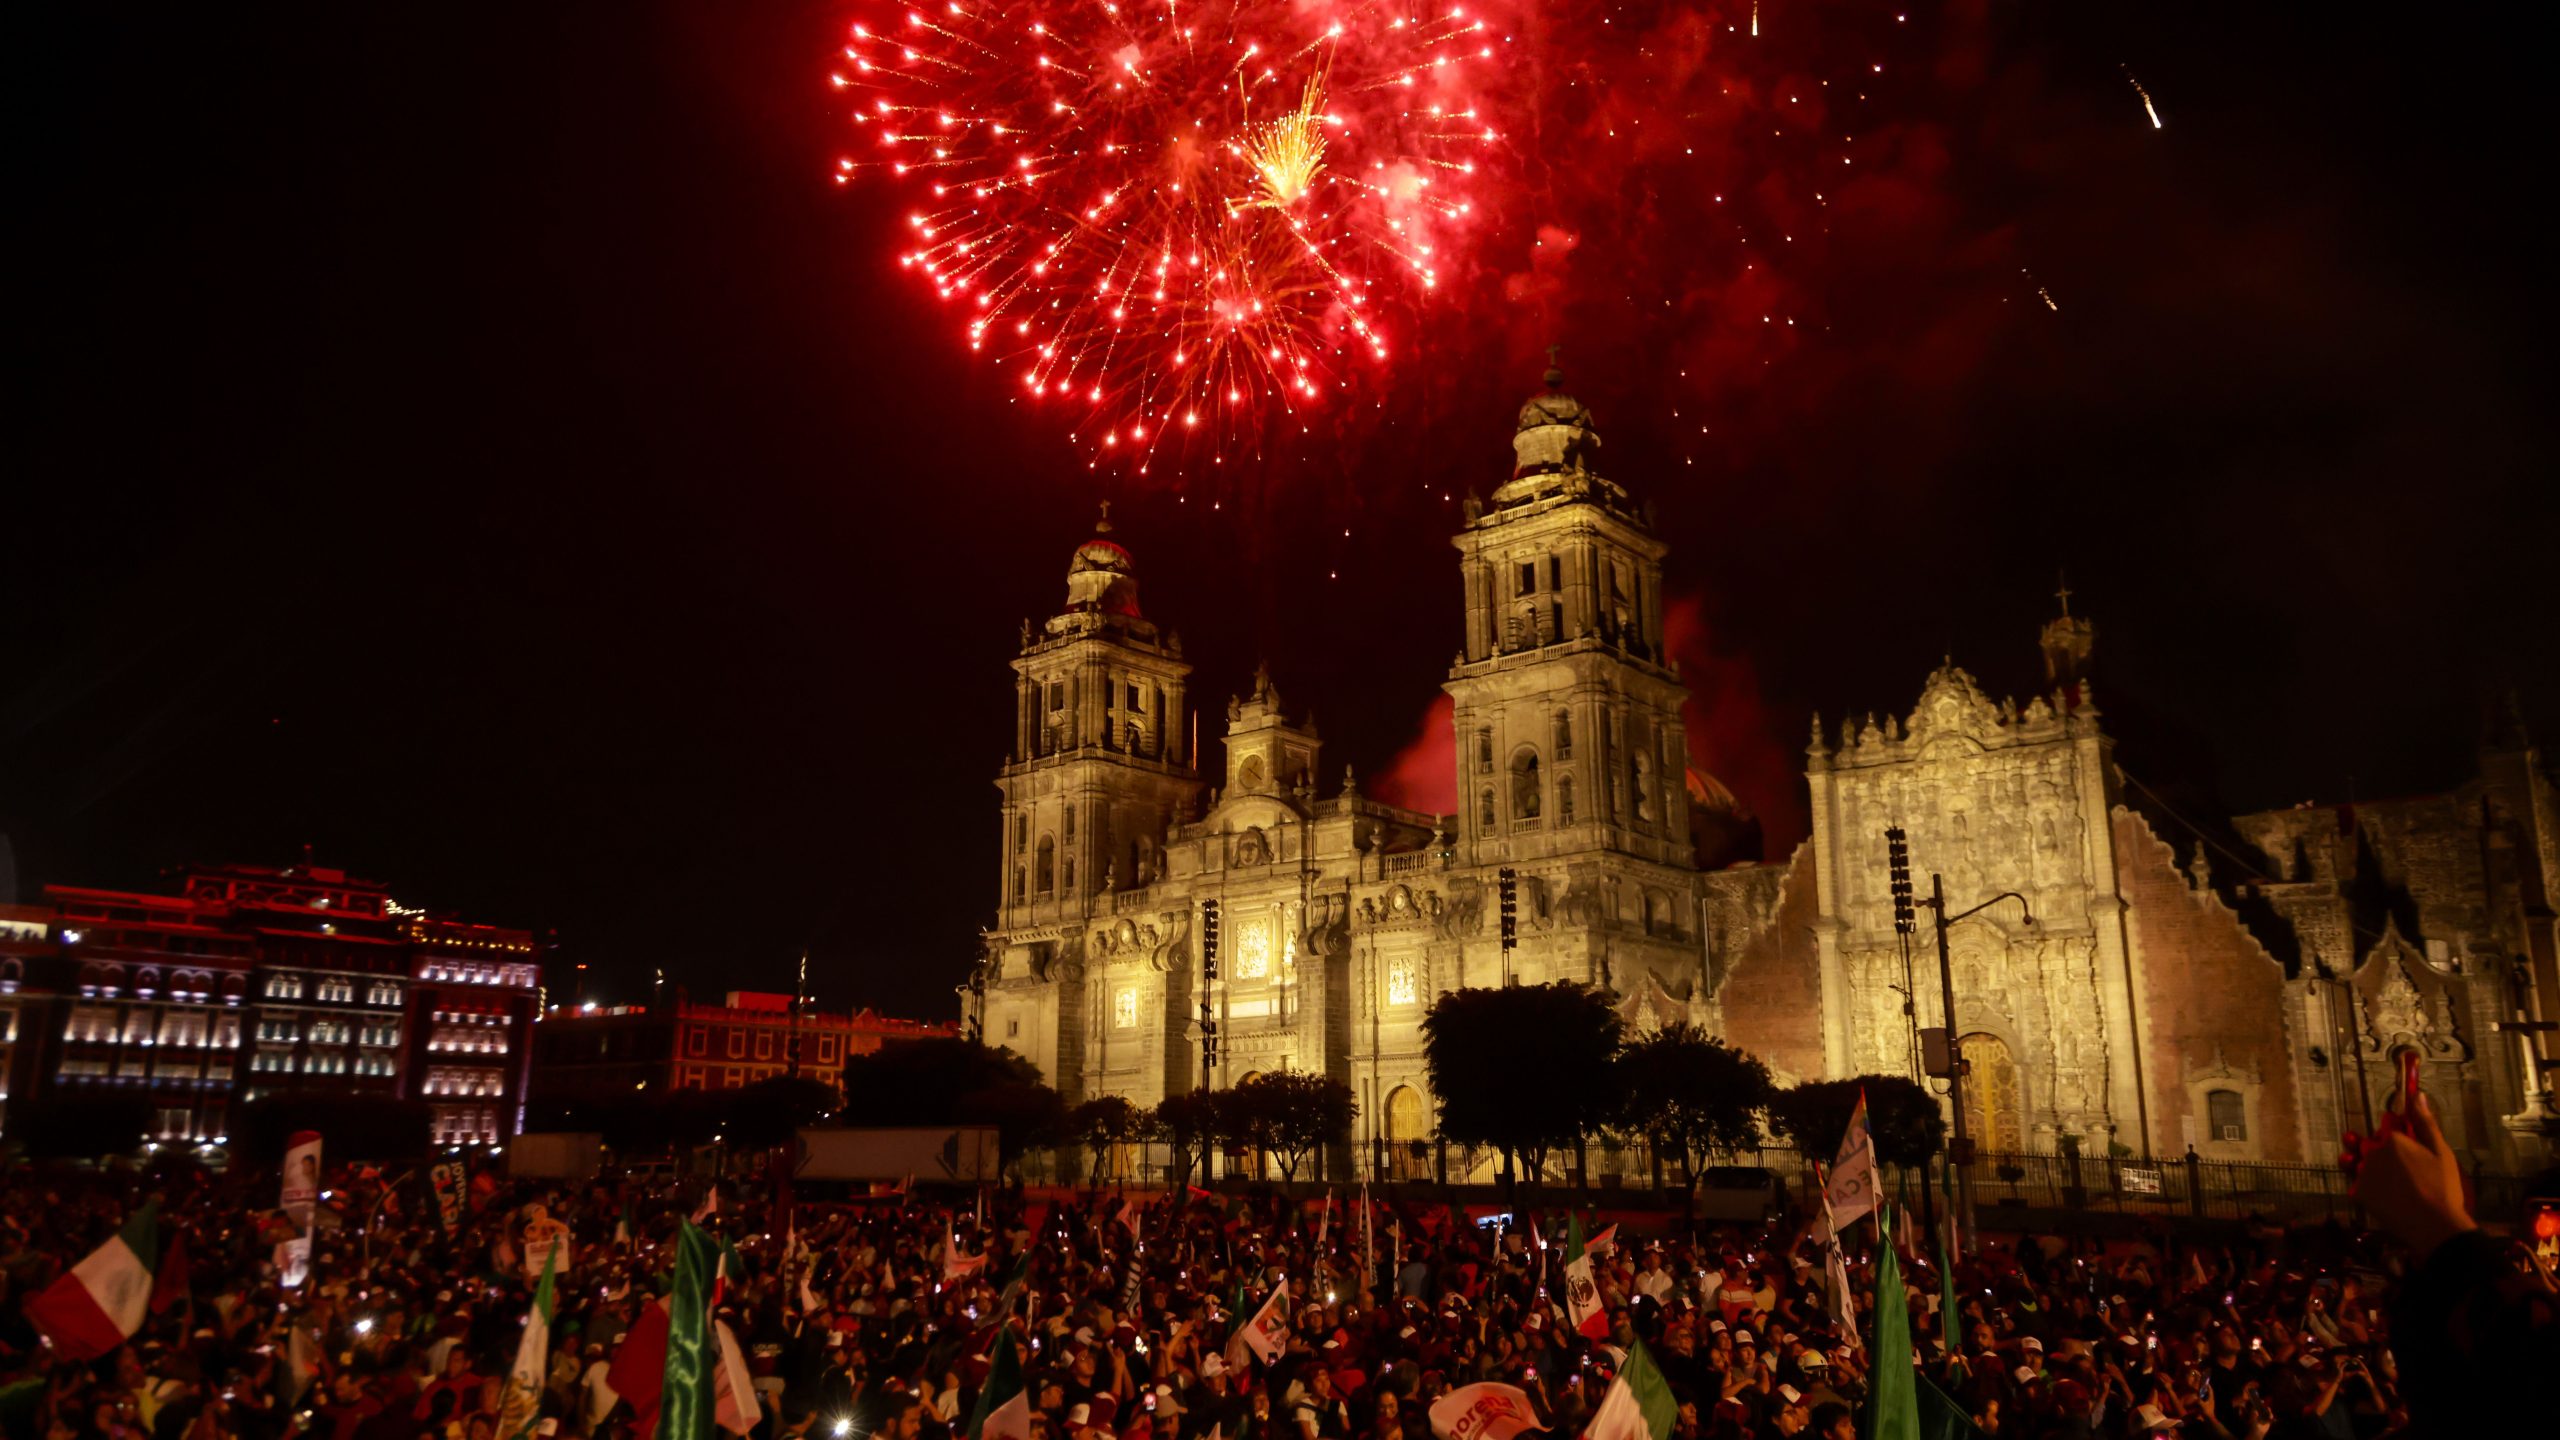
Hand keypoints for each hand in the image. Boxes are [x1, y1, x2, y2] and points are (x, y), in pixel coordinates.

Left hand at [2349, 1091, 2472, 1258]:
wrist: (2435, 1225)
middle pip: (2371, 1144)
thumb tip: (2416, 1095)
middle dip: (2380, 1149)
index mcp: (2392, 1139)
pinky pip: (2359, 1184)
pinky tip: (2384, 1195)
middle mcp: (2372, 1152)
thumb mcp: (2440, 1151)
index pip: (2387, 1126)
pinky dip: (2368, 1187)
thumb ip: (2424, 1122)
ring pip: (2362, 1163)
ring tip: (2384, 1176)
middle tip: (2400, 1165)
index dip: (2395, 1131)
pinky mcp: (2359, 1193)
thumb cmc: (2443, 1187)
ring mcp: (2363, 1173)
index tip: (2404, 1139)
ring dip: (2368, 1166)